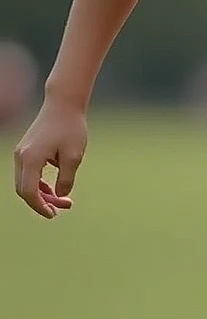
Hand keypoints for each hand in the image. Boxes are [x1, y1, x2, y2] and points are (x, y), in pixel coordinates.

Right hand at [13, 96, 88, 218]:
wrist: (63, 104)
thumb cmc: (71, 128)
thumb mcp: (74, 157)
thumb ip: (66, 179)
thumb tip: (60, 195)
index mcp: (31, 159)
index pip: (29, 192)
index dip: (40, 207)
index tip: (54, 214)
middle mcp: (21, 156)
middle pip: (24, 190)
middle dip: (42, 202)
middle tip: (63, 207)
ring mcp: (21, 153)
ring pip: (25, 182)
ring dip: (41, 193)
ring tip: (63, 199)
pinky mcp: (26, 150)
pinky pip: (28, 173)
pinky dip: (39, 183)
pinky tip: (54, 187)